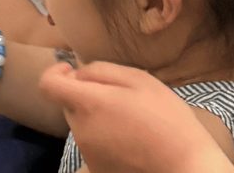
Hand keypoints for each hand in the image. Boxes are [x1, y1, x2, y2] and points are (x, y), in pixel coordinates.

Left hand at [38, 62, 232, 172]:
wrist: (186, 165)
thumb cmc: (167, 118)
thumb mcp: (139, 79)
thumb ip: (101, 71)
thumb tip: (78, 73)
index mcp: (88, 104)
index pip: (47, 85)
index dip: (56, 73)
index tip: (73, 71)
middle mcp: (81, 130)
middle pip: (68, 104)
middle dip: (85, 95)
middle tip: (119, 97)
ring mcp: (87, 153)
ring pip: (81, 124)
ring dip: (95, 117)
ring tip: (130, 120)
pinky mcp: (96, 169)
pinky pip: (92, 145)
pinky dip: (104, 138)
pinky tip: (129, 139)